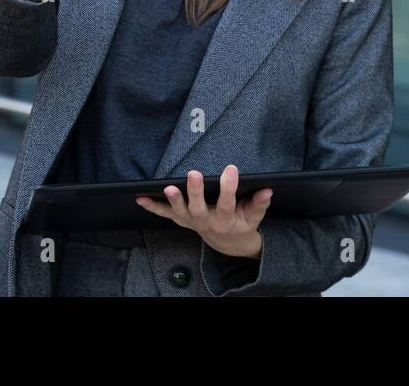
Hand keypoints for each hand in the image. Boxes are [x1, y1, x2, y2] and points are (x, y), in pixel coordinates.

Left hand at [135, 165, 271, 258]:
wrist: (226, 241)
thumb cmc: (241, 223)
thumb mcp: (254, 216)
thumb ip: (259, 203)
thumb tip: (267, 190)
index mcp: (225, 219)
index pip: (227, 203)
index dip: (229, 187)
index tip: (231, 169)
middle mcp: (206, 221)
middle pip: (199, 208)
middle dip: (195, 192)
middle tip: (194, 174)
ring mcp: (190, 221)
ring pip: (180, 212)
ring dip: (173, 200)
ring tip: (168, 188)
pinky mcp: (180, 219)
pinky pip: (164, 214)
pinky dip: (152, 207)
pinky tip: (141, 198)